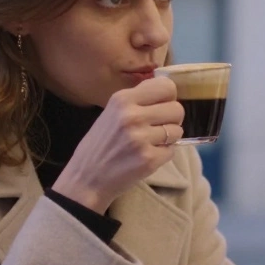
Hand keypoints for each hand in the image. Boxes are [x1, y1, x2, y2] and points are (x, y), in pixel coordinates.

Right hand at [51, 77, 183, 213]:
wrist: (87, 178)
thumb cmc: (101, 144)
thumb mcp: (112, 112)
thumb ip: (137, 100)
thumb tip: (166, 90)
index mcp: (123, 99)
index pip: (166, 87)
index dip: (168, 98)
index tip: (161, 106)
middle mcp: (132, 116)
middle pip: (177, 109)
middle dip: (172, 119)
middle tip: (157, 128)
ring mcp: (141, 138)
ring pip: (177, 130)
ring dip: (168, 138)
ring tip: (150, 143)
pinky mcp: (149, 159)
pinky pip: (172, 151)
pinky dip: (163, 154)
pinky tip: (147, 156)